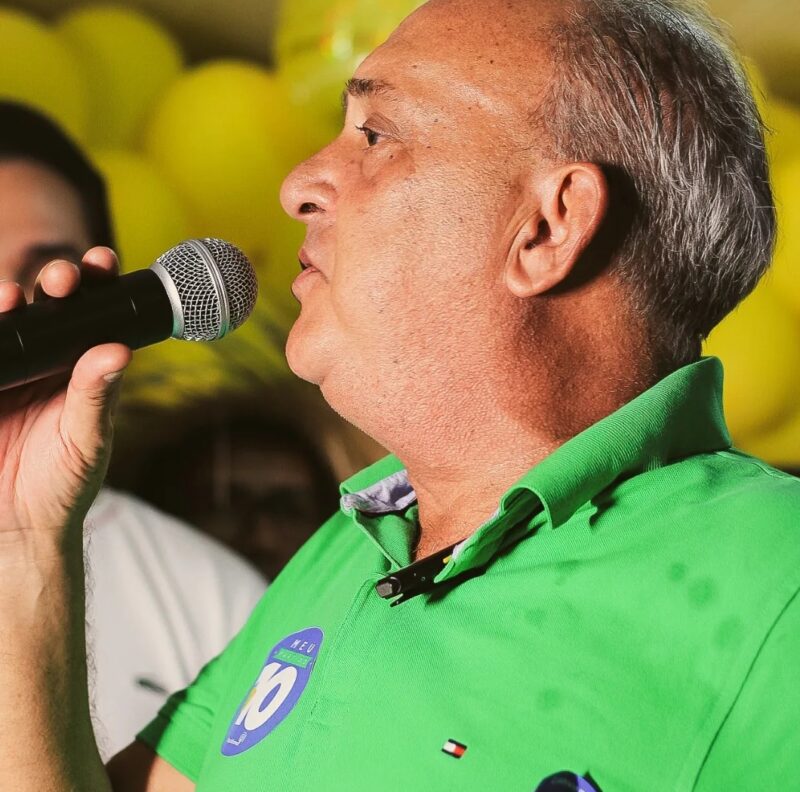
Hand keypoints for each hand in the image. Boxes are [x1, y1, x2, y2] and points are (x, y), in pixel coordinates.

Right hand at [0, 247, 130, 543]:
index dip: (98, 285)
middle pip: (50, 307)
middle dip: (57, 283)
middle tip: (63, 280)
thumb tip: (119, 350)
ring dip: (10, 300)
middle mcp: (48, 361)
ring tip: (14, 297)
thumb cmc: (64, 482)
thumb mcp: (86, 439)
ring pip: (9, 322)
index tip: (103, 262)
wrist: (18, 524)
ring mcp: (10, 369)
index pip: (94, 316)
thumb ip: (96, 396)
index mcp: (84, 368)